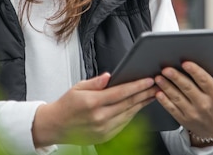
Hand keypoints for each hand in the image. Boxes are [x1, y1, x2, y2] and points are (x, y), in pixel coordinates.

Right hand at [32, 73, 156, 146]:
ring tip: (151, 95)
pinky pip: (123, 124)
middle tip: (156, 86)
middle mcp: (99, 117)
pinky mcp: (105, 136)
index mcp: (92, 102)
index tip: (148, 80)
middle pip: (128, 103)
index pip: (120, 92)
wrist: (56, 126)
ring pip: (129, 114)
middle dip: (144, 93)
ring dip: (141, 104)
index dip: (137, 86)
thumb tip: (109, 76)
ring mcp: (103, 129)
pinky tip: (138, 106)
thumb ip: (95, 82)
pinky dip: (132, 114)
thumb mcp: (78, 87)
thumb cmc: (67, 105)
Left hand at [154, 58, 212, 146]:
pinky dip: (164, 101)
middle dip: (176, 77)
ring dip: (166, 87)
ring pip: (177, 98)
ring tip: (158, 77)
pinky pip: (172, 109)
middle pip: (188, 88)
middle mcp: (204, 103)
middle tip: (165, 68)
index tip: (185, 63)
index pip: (204, 80)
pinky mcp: (183, 118)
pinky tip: (158, 92)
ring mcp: (193, 112)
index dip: (195, 71)